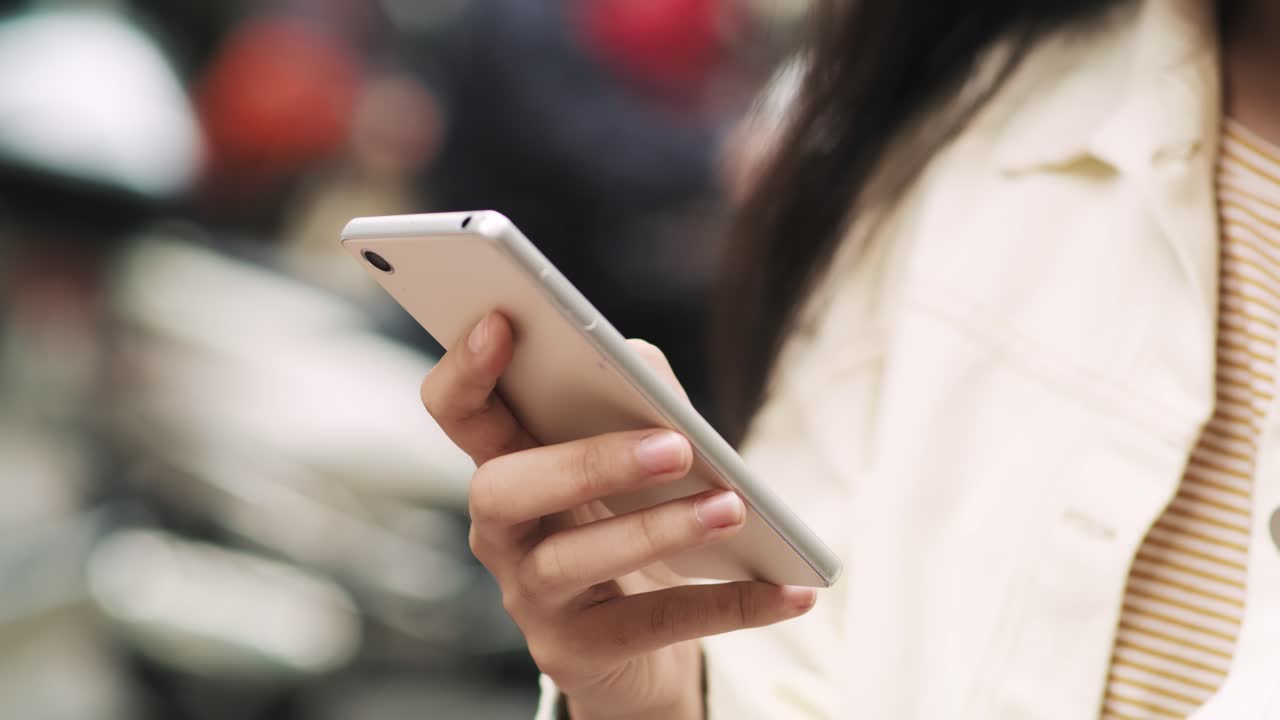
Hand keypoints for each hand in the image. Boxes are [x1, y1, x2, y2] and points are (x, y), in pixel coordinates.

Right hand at [421, 312, 817, 719]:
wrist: (634, 649)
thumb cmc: (628, 522)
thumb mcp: (628, 459)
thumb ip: (631, 397)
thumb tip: (640, 363)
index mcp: (507, 461)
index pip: (459, 411)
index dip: (465, 369)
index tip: (502, 323)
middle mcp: (503, 529)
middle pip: (504, 488)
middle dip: (585, 463)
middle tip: (673, 446)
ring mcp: (531, 595)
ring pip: (571, 560)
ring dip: (659, 529)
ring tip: (732, 507)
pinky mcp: (577, 651)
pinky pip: (650, 626)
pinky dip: (728, 606)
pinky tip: (787, 591)